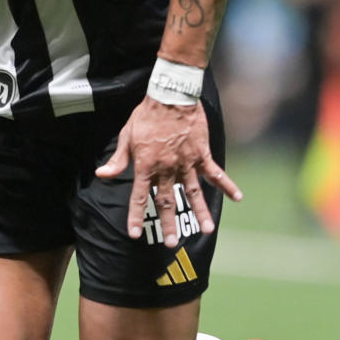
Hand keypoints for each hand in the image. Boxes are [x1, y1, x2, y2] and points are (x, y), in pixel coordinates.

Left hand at [94, 99, 241, 247]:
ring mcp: (186, 162)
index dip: (135, 216)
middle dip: (168, 223)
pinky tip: (238, 198)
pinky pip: (215, 173)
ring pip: (193, 193)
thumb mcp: (127, 135)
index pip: (138, 196)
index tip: (134, 234)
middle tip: (171, 243)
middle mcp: (166, 168)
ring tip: (206, 230)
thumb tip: (102, 175)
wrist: (170, 95)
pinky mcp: (201, 154)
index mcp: (145, 165)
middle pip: (167, 201)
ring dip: (200, 212)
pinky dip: (227, 185)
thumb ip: (118, 160)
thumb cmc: (146, 115)